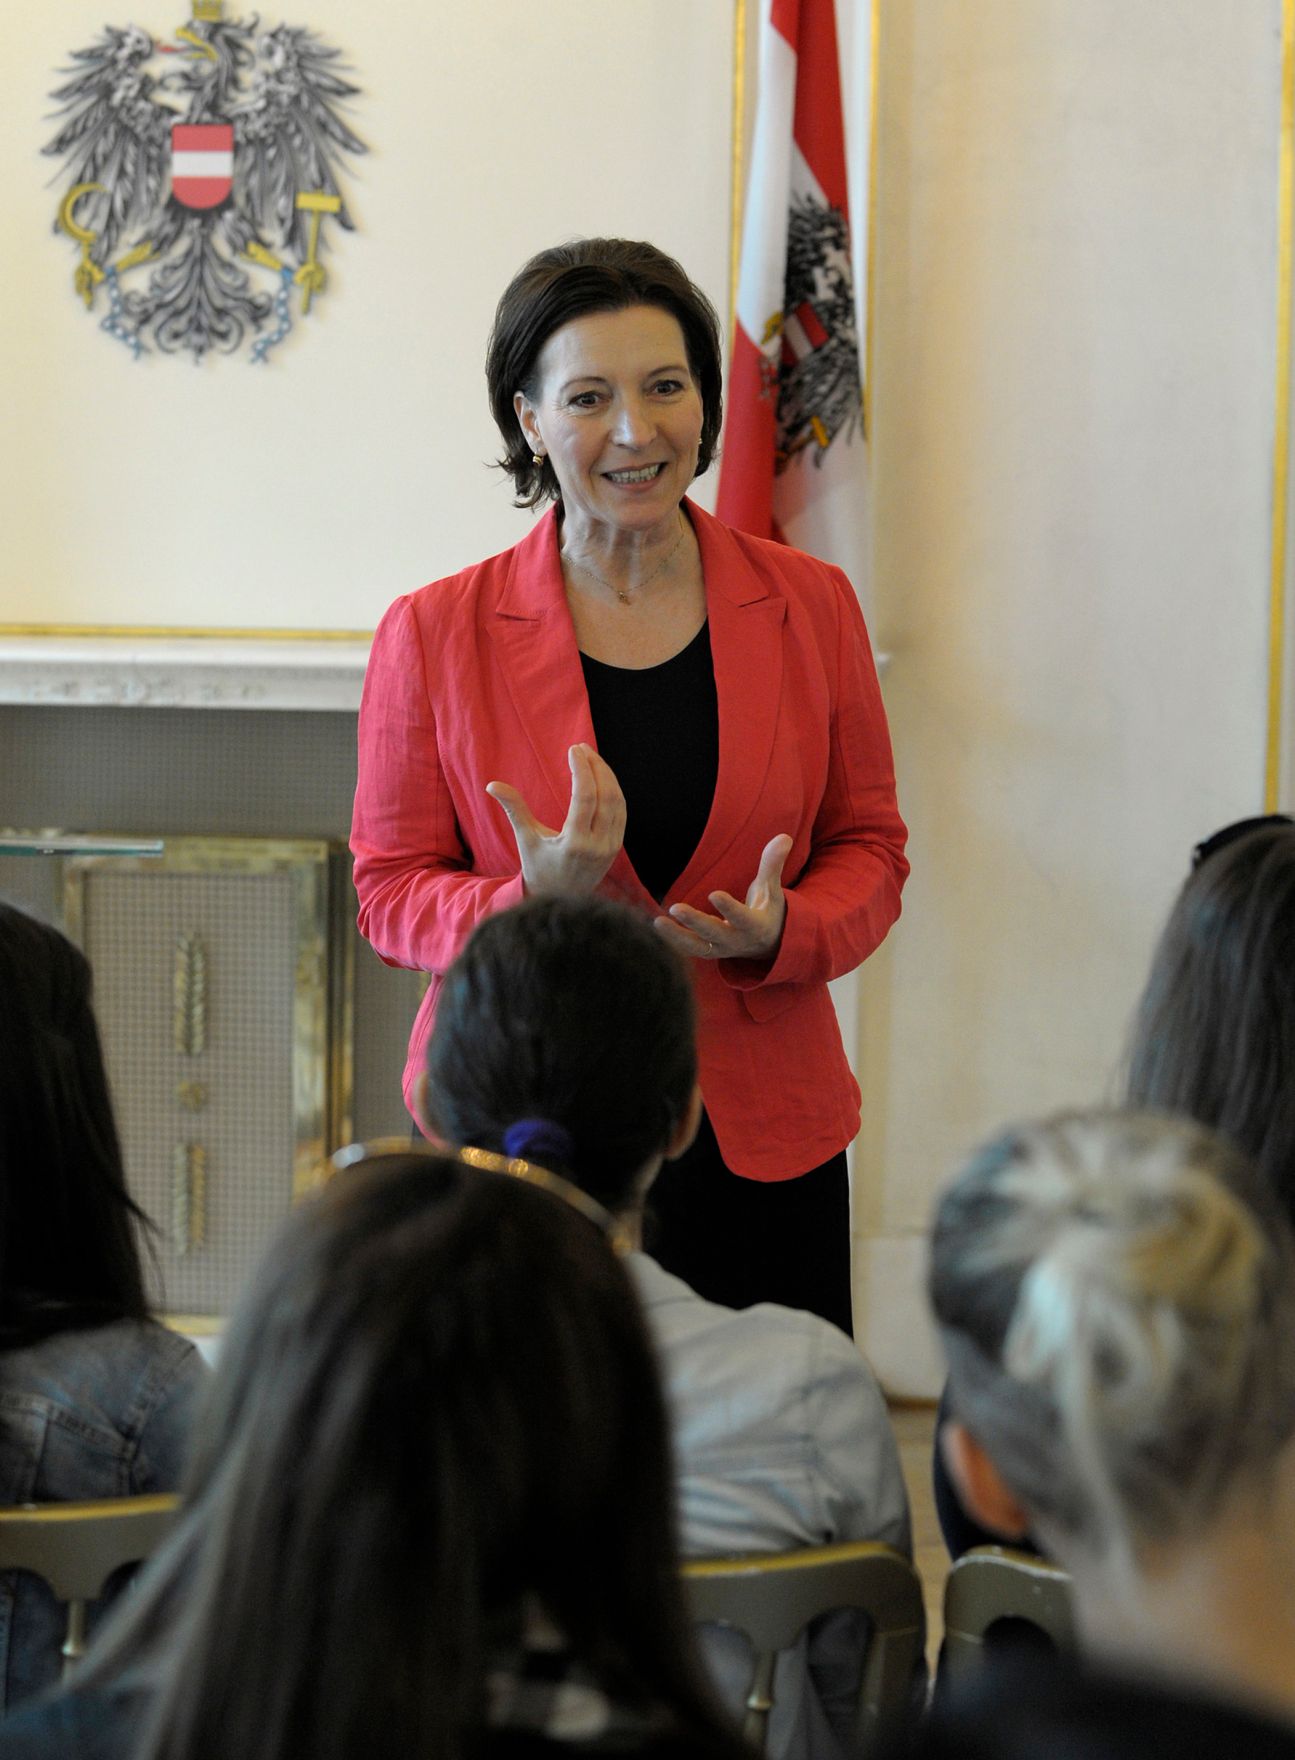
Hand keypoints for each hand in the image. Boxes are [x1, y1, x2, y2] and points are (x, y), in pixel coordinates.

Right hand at [487, 743, 625, 895]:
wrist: (561, 900)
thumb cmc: (539, 868)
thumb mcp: (526, 839)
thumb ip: (514, 809)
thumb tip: (492, 785)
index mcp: (574, 843)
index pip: (585, 797)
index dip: (582, 769)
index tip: (574, 750)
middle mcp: (597, 845)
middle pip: (605, 795)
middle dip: (596, 767)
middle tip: (582, 748)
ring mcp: (610, 847)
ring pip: (617, 802)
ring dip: (607, 776)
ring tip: (592, 757)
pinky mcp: (616, 847)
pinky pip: (620, 812)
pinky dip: (613, 791)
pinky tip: (602, 777)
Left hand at [656, 834, 791, 961]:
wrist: (769, 944)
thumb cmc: (768, 910)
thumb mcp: (772, 889)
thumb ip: (772, 865)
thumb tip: (783, 837)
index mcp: (755, 926)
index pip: (742, 918)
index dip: (729, 909)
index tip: (714, 895)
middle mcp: (737, 940)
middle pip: (714, 933)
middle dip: (695, 922)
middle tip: (675, 908)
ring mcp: (721, 949)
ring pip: (697, 946)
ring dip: (677, 936)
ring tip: (658, 921)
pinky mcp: (709, 952)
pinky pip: (689, 949)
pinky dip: (673, 940)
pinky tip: (657, 925)